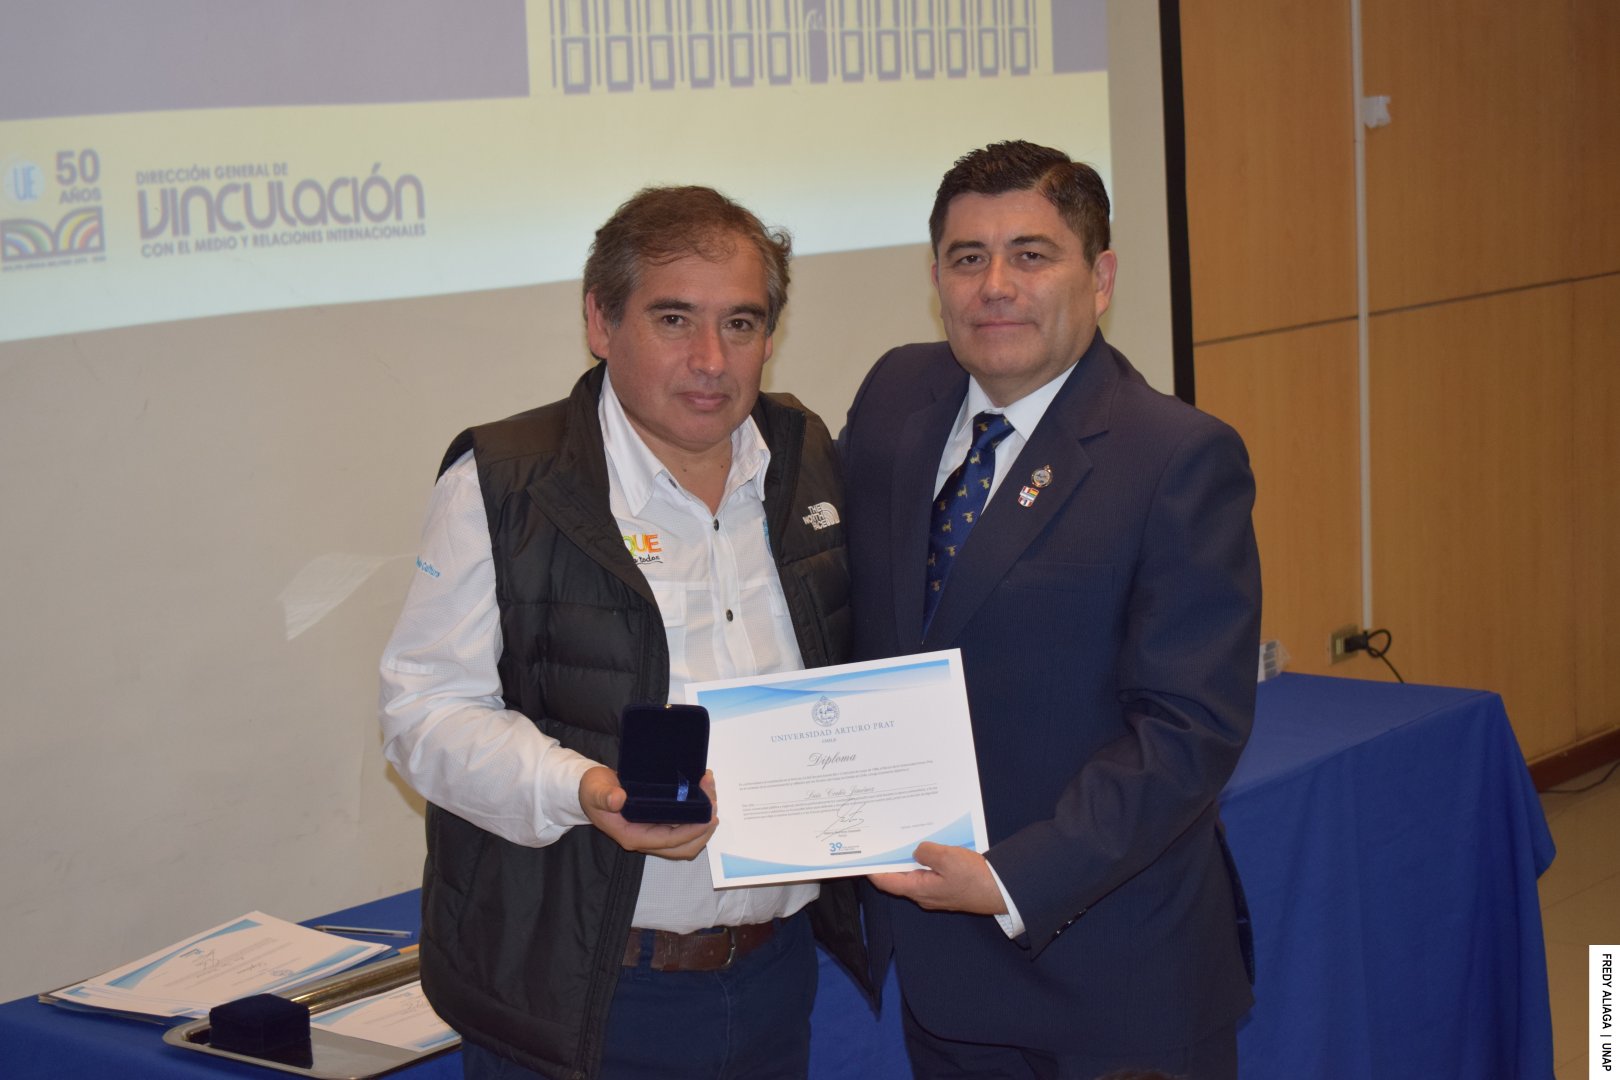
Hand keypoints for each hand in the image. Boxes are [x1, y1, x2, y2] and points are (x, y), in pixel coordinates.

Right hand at [579, 767, 717, 860]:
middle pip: (683, 847)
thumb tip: (618, 799)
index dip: (691, 830)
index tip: (707, 815)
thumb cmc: (592, 791)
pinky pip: (682, 826)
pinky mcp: (658, 823)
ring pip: (686, 839)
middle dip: (703, 829)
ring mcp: (653, 832)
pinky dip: (696, 815)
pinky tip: (701, 795)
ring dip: (702, 822)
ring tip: (710, 795)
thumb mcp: (595, 790)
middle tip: (713, 803)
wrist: (590, 790)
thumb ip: (604, 796)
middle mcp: (646, 839)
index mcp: (632, 836)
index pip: (669, 841)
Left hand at [868, 842, 1006, 914]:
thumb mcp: (947, 858)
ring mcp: (936, 892)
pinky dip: (926, 859)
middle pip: (899, 877)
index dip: (873, 869)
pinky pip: (930, 872)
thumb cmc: (975, 879)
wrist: (1001, 892)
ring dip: (910, 857)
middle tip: (883, 840)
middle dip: (891, 859)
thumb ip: (926, 852)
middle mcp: (924, 894)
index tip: (863, 855)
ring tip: (904, 837)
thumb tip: (917, 850)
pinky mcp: (948, 887)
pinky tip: (929, 845)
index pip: (886, 882)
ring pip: (915, 873)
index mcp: (919, 890)